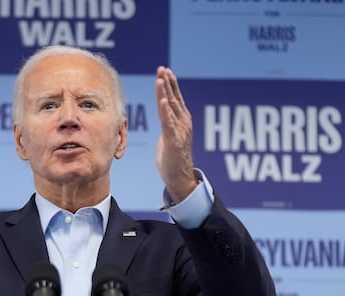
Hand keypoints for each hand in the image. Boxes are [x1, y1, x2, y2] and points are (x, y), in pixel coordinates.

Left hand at [155, 66, 195, 203]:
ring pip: (171, 108)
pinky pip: (168, 123)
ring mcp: (179, 132)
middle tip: (162, 68)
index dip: (170, 84)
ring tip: (161, 78)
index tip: (165, 71)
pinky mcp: (174, 141)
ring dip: (166, 92)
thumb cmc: (173, 160)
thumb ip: (168, 125)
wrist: (180, 178)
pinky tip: (163, 100)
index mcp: (182, 122)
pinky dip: (166, 111)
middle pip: (174, 99)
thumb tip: (164, 116)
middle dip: (167, 83)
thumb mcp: (169, 137)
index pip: (175, 99)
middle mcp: (183, 123)